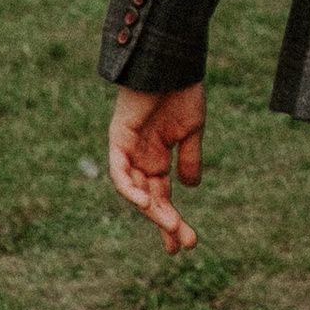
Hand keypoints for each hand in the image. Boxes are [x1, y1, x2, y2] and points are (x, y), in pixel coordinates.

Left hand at [108, 83, 204, 253]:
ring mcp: (127, 151)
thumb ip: (189, 159)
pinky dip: (130, 188)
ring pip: (136, 190)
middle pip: (151, 199)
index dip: (171, 220)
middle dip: (166, 222)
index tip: (184, 243)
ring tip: (171, 226)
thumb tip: (191, 187)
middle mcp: (140, 159)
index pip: (162, 196)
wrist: (171, 65)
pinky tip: (146, 201)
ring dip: (153, 209)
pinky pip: (119, 172)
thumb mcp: (192, 131)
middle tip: (183, 244)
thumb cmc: (182, 92)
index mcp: (157, 158)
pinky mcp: (118, 140)